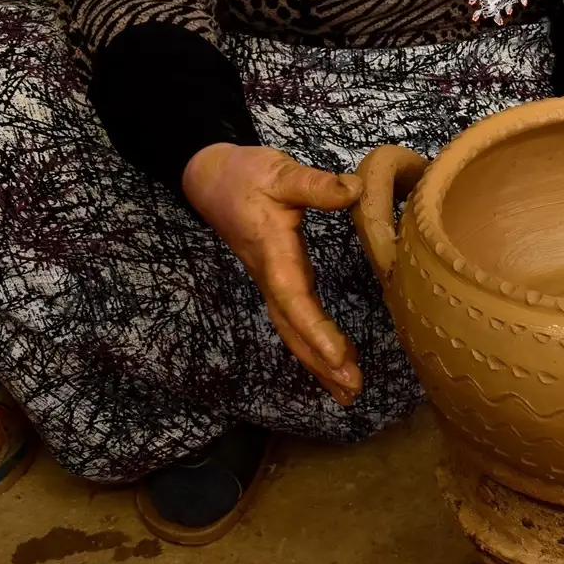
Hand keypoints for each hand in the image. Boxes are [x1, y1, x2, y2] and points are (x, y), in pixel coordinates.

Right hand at [183, 143, 364, 404]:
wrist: (211, 178)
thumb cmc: (245, 175)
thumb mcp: (280, 171)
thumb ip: (315, 184)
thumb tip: (352, 190)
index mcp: (273, 253)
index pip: (294, 299)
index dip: (315, 329)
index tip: (339, 355)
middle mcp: (271, 276)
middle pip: (293, 328)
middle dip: (321, 361)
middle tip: (352, 388)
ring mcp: (273, 282)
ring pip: (293, 331)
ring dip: (318, 363)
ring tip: (349, 391)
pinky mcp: (279, 281)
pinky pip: (295, 321)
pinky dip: (314, 346)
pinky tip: (336, 364)